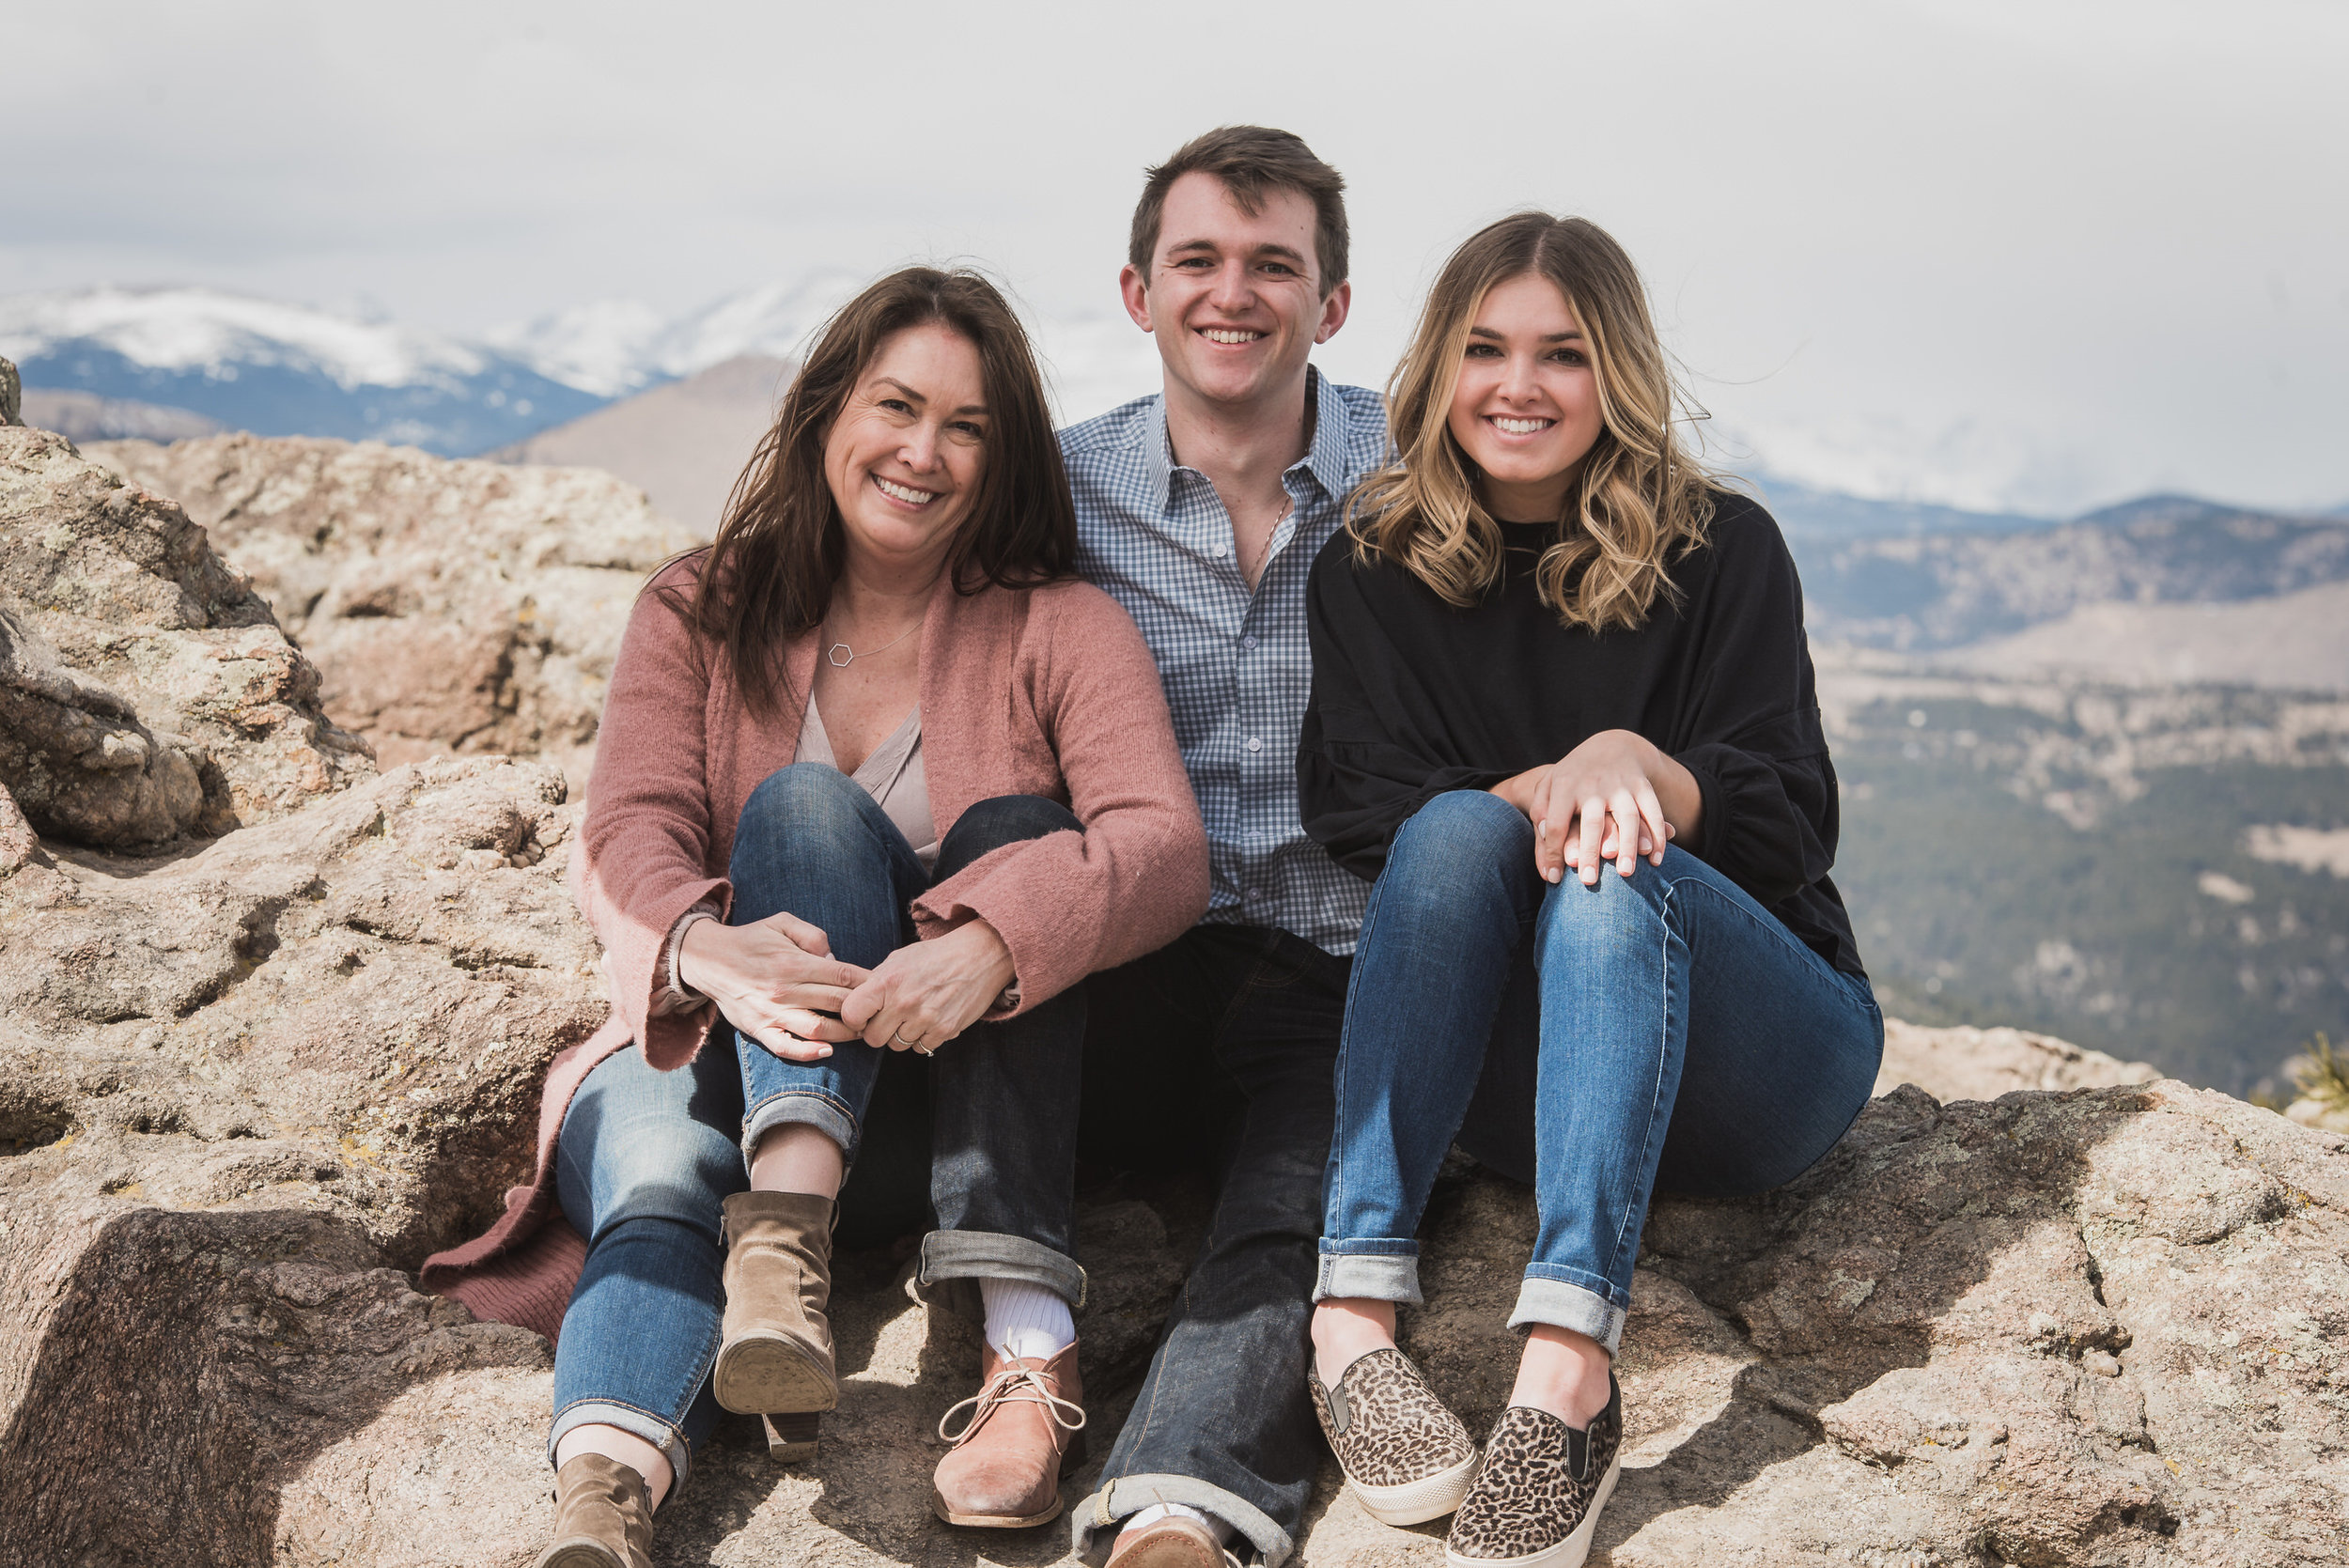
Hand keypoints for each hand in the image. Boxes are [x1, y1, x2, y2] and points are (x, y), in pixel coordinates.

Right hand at [678, 912, 869, 1061]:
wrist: (709, 960)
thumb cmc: (751, 940)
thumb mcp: (781, 922)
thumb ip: (813, 935)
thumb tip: (834, 958)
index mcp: (793, 963)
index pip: (842, 976)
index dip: (867, 983)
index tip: (882, 987)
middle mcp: (784, 990)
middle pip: (837, 1004)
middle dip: (863, 1009)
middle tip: (879, 1012)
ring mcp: (772, 1013)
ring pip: (819, 1029)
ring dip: (845, 1033)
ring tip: (861, 1031)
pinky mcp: (759, 1030)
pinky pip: (786, 1047)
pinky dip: (808, 1053)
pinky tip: (828, 1050)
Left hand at [839, 919, 1015, 1055]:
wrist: (978, 955)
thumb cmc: (935, 956)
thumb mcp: (899, 959)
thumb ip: (876, 982)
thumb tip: (855, 1003)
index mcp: (887, 982)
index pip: (852, 1014)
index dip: (854, 1018)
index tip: (863, 1015)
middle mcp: (904, 1002)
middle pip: (873, 1039)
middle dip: (878, 1031)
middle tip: (889, 1019)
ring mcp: (926, 1019)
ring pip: (897, 1045)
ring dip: (902, 1035)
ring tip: (914, 1015)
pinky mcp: (946, 1030)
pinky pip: (921, 1048)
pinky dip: (923, 1038)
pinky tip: (930, 1020)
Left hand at [1492, 730, 1700, 885]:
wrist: (1611, 746)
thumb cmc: (1573, 777)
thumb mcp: (1549, 786)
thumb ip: (1540, 811)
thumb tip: (1543, 838)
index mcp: (1565, 785)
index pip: (1556, 822)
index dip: (1553, 851)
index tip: (1555, 878)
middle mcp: (1594, 785)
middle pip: (1592, 821)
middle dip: (1590, 851)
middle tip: (1588, 882)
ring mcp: (1621, 786)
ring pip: (1628, 817)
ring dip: (1628, 845)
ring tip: (1626, 874)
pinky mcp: (1644, 787)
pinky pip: (1654, 813)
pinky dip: (1658, 837)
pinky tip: (1655, 860)